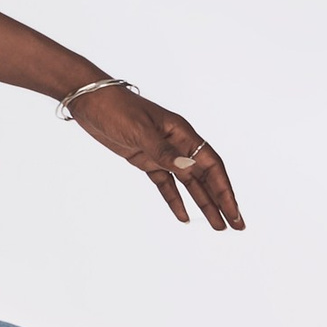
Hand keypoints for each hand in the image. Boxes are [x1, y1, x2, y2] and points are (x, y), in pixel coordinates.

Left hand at [72, 83, 244, 232]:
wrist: (90, 100)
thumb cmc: (116, 108)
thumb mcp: (140, 130)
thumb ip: (164, 151)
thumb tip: (189, 168)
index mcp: (182, 133)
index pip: (211, 165)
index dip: (225, 189)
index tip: (233, 211)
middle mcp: (177, 143)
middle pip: (206, 177)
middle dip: (221, 201)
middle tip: (236, 226)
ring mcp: (162, 152)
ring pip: (189, 183)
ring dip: (204, 204)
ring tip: (217, 226)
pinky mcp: (145, 159)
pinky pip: (166, 183)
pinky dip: (175, 200)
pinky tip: (184, 217)